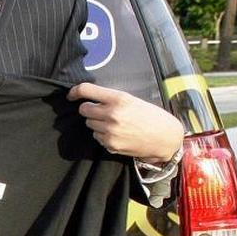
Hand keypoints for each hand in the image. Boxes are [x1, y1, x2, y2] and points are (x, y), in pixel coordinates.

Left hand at [68, 83, 183, 162]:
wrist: (165, 138)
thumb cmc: (150, 116)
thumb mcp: (132, 100)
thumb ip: (110, 98)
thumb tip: (88, 97)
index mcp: (118, 99)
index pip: (86, 90)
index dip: (75, 91)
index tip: (71, 95)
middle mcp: (112, 114)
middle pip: (83, 109)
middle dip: (89, 109)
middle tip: (100, 110)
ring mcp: (110, 131)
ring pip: (89, 124)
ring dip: (96, 122)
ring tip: (114, 123)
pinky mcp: (110, 145)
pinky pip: (96, 137)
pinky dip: (102, 135)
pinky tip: (117, 134)